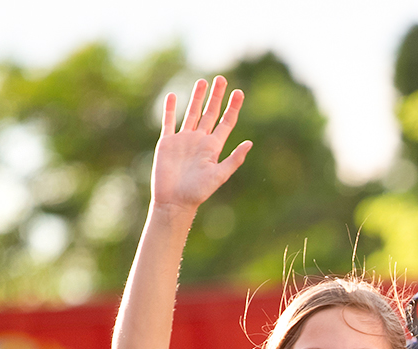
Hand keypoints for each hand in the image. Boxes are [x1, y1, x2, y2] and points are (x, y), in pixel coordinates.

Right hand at [151, 76, 251, 211]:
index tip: (239, 92)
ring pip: (191, 113)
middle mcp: (200, 140)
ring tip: (202, 82)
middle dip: (216, 96)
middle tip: (222, 79)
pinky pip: (169, 122)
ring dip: (197, 97)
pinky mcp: (167, 142)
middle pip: (210, 113)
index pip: (226, 122)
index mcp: (213, 147)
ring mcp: (183, 140)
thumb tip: (250, 143)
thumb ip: (234, 159)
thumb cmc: (198, 192)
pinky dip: (170, 109)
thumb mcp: (219, 175)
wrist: (174, 201)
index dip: (233, 107)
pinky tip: (173, 96)